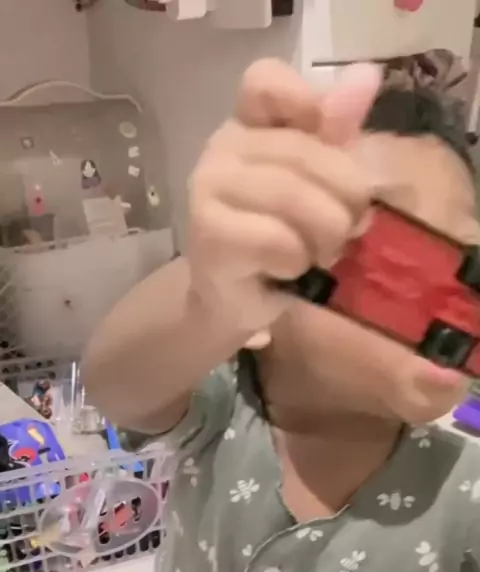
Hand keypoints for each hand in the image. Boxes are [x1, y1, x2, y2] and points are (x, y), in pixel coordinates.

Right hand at [188, 58, 381, 337]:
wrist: (239, 302)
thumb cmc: (283, 240)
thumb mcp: (321, 185)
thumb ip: (338, 132)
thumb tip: (366, 74)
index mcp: (249, 124)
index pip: (265, 81)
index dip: (303, 101)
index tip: (324, 141)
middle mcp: (222, 147)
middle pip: (304, 152)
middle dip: (344, 200)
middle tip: (346, 230)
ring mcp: (207, 188)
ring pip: (292, 196)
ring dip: (324, 236)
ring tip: (320, 253)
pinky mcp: (208, 233)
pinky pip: (275, 239)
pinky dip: (296, 261)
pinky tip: (288, 270)